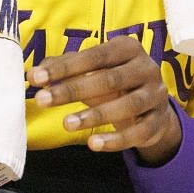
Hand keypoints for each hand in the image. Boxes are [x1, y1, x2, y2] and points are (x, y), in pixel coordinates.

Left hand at [30, 35, 180, 163]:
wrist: (150, 105)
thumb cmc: (111, 80)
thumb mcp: (90, 69)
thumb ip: (63, 67)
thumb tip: (34, 74)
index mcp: (128, 48)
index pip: (94, 56)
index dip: (64, 67)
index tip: (35, 78)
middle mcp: (146, 69)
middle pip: (109, 80)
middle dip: (73, 90)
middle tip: (42, 100)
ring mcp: (156, 96)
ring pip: (127, 106)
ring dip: (95, 115)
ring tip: (66, 123)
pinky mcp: (159, 122)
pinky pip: (139, 132)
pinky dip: (116, 140)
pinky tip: (93, 144)